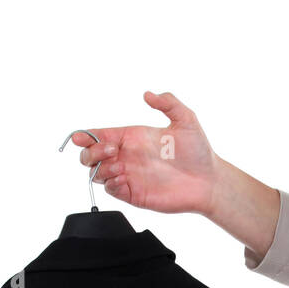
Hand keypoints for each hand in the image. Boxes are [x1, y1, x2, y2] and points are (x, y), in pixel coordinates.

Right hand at [66, 91, 220, 216]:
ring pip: (97, 173)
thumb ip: (168, 103)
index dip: (86, 135)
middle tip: (111, 151)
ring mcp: (129, 176)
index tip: (80, 136)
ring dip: (100, 168)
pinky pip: (111, 190)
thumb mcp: (186, 119)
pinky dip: (110, 184)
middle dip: (91, 152)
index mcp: (133, 138)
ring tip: (119, 165)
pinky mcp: (134, 194)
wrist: (209, 180)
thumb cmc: (199, 151)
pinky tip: (123, 178)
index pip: (100, 135)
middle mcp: (127, 157)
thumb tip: (148, 94)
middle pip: (91, 156)